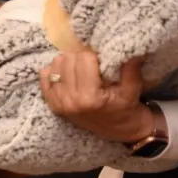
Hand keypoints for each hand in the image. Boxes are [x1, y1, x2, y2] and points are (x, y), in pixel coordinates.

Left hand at [40, 53, 155, 141]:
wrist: (120, 131)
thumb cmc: (127, 109)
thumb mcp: (133, 89)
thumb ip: (130, 67)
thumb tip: (128, 46)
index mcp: (90, 98)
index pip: (85, 59)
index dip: (95, 54)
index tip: (102, 60)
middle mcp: (70, 100)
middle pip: (68, 59)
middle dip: (82, 56)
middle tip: (93, 64)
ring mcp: (59, 103)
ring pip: (56, 64)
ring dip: (69, 61)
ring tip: (82, 69)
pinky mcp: (53, 104)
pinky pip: (45, 75)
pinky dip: (56, 70)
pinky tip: (69, 74)